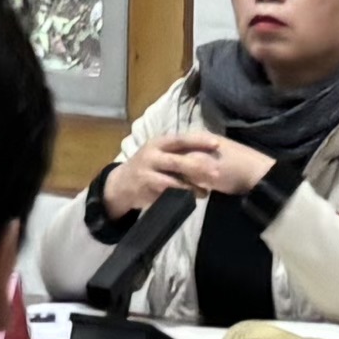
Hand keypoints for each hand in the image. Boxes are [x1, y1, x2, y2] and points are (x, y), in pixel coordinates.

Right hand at [129, 125, 268, 200]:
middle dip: (198, 166)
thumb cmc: (148, 166)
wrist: (121, 184)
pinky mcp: (146, 188)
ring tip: (207, 191)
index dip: (198, 141)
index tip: (217, 144)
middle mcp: (151, 155)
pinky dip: (181, 195)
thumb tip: (208, 152)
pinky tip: (192, 198)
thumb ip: (178, 152)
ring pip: (173, 179)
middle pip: (177, 160)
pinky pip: (167, 192)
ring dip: (192, 186)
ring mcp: (147, 172)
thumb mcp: (159, 153)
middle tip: (217, 172)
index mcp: (158, 143)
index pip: (181, 139)